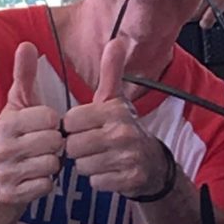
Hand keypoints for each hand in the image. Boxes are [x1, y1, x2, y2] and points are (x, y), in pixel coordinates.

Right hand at [0, 42, 62, 205]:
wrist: (1, 176)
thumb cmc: (18, 133)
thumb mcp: (20, 102)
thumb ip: (25, 75)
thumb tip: (27, 44)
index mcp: (6, 122)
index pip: (51, 119)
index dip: (55, 122)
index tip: (47, 125)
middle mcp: (2, 147)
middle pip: (54, 143)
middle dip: (56, 144)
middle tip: (46, 144)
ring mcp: (6, 172)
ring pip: (52, 165)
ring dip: (54, 163)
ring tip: (42, 158)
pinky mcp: (12, 194)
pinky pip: (46, 186)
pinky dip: (47, 182)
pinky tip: (37, 176)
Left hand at [62, 39, 171, 198]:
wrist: (153, 162)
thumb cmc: (124, 128)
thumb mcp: (116, 99)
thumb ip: (111, 72)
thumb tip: (116, 41)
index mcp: (114, 110)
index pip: (71, 121)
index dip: (74, 127)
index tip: (85, 127)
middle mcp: (122, 132)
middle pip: (73, 146)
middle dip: (78, 149)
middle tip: (92, 145)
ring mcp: (127, 157)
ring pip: (82, 166)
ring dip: (88, 165)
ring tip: (101, 157)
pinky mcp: (128, 179)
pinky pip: (95, 182)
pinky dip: (99, 179)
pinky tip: (109, 171)